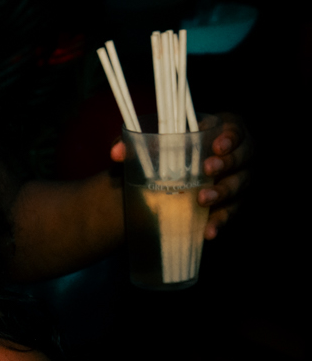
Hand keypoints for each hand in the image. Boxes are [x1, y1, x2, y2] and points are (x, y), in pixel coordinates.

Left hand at [108, 109, 251, 240]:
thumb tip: (116, 152)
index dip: (231, 136)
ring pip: (240, 186)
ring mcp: (237, 179)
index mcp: (222, 129)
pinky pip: (231, 214)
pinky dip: (219, 222)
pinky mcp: (232, 204)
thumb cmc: (169, 150)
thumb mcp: (155, 141)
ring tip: (203, 200)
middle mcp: (237, 154)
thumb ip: (135, 144)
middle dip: (228, 163)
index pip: (236, 128)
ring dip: (223, 193)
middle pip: (244, 156)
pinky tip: (208, 232)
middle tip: (208, 170)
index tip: (216, 145)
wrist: (170, 178)